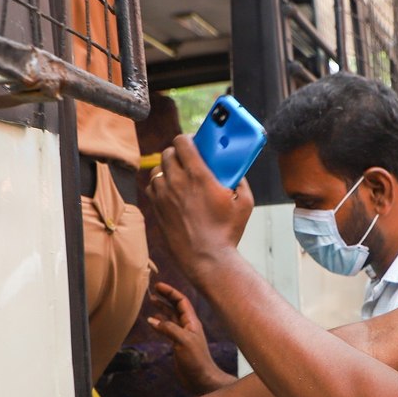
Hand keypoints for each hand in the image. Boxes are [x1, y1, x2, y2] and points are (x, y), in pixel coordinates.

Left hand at [146, 135, 253, 285]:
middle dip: (177, 152)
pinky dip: (160, 184)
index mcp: (198, 175)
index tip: (193, 141)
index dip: (187, 138)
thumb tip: (236, 171)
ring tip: (178, 175)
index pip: (182, 142)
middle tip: (188, 158)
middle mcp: (176, 182)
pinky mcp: (156, 209)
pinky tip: (171, 191)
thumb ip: (240, 181)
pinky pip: (152, 187)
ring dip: (167, 168)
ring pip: (157, 169)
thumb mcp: (245, 202)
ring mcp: (163, 196)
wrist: (207, 258)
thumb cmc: (227, 231)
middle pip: (168, 153)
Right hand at [148, 281, 235, 393]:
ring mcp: (183, 335)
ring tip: (151, 301)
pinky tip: (152, 322)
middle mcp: (188, 326)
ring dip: (162, 309)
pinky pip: (168, 329)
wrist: (201, 379)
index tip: (158, 286)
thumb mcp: (183, 342)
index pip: (181, 301)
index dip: (171, 292)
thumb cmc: (196, 360)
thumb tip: (152, 319)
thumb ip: (169, 329)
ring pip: (171, 317)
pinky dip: (159, 323)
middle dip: (165, 297)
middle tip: (152, 290)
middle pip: (176, 307)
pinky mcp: (178, 344)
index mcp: (192, 322)